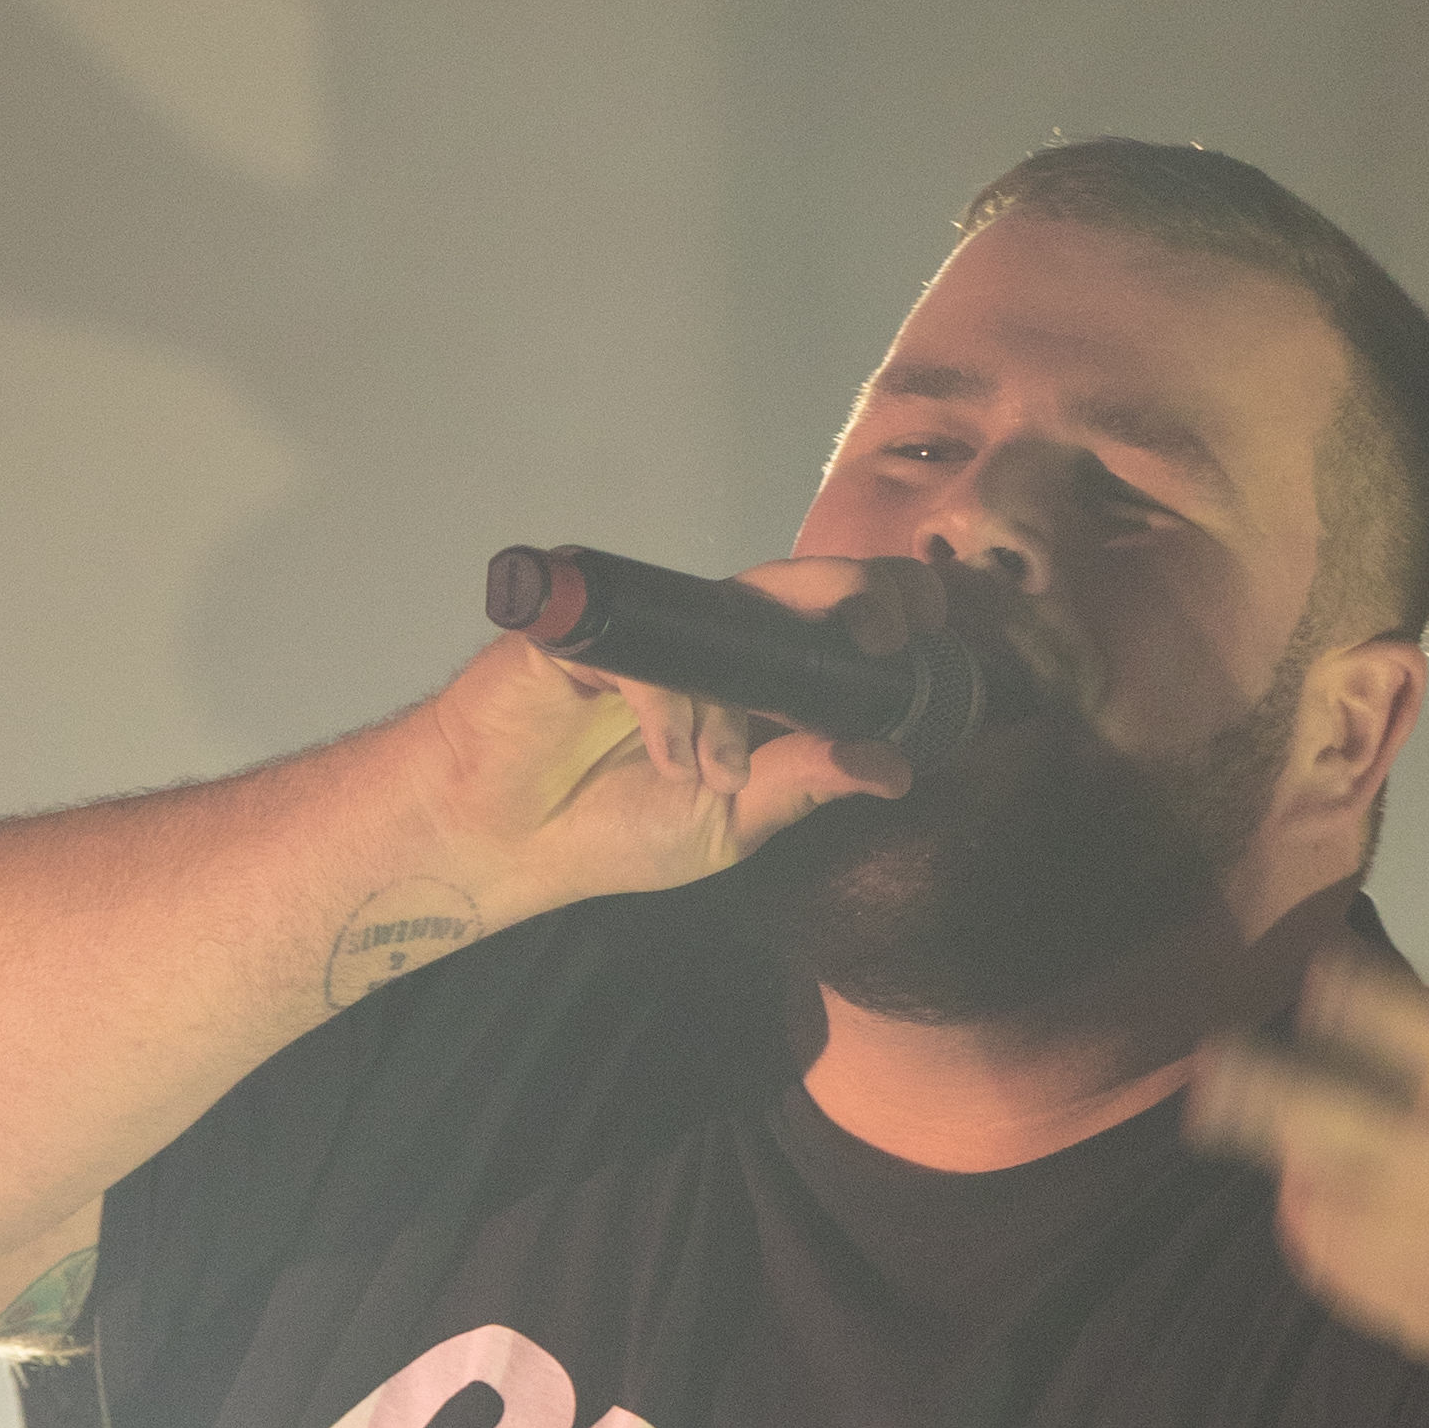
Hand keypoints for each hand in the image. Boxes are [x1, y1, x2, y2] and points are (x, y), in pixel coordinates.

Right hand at [432, 553, 948, 909]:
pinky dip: (670, 710)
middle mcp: (707, 636)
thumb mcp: (735, 819)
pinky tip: (666, 759)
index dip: (882, 603)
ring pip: (727, 608)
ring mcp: (649, 626)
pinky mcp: (585, 629)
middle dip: (850, 594)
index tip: (925, 629)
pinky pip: (653, 653)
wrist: (503, 844)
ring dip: (740, 697)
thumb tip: (895, 768)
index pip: (830, 614)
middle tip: (878, 637)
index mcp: (753, 673)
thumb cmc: (610, 828)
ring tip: (718, 772)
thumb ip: (806, 784)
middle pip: (794, 583)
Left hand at [1180, 816, 1428, 1384]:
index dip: (1364, 1003)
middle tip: (1213, 1061)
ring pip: (1323, 1195)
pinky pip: (1324, 1253)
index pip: (1425, 1041)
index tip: (1319, 970)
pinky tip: (1320, 1182)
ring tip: (1242, 1112)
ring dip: (1286, 1154)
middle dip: (1272, 1096)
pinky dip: (1308, 1216)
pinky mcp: (1402, 1301)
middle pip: (1347, 1130)